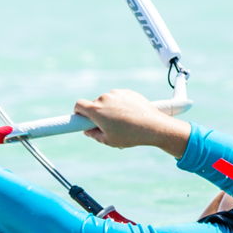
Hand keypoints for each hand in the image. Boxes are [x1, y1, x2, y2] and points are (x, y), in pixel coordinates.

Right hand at [73, 88, 190, 155]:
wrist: (154, 126)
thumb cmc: (130, 135)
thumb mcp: (108, 140)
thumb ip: (94, 134)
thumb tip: (87, 130)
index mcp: (96, 110)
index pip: (78, 105)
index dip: (78, 112)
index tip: (81, 118)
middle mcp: (104, 98)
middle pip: (94, 104)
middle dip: (97, 114)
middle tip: (107, 126)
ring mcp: (117, 93)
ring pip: (108, 101)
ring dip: (110, 109)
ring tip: (123, 123)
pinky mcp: (128, 92)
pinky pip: (119, 98)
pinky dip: (121, 105)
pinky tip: (130, 116)